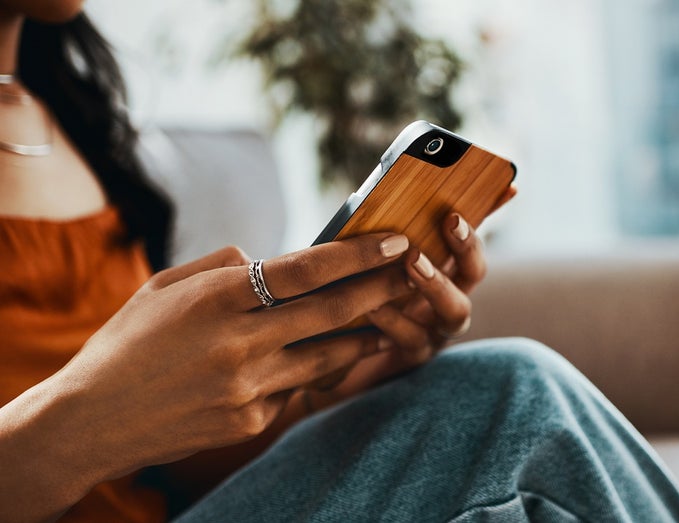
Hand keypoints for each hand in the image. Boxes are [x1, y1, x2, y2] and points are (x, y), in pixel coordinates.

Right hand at [9, 233, 413, 497]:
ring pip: (329, 354)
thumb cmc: (128, 343)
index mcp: (215, 299)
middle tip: (416, 272)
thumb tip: (271, 261)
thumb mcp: (165, 286)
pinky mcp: (252, 422)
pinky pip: (299, 388)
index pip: (305, 270)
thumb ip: (223, 267)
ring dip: (366, 332)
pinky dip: (317, 369)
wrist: (91, 420)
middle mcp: (239, 344)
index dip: (357, 254)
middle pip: (332, 311)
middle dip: (382, 288)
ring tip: (393, 315)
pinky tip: (331, 356)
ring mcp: (248, 389)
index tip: (395, 241)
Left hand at [304, 185, 516, 407]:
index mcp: (444, 271)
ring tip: (413, 261)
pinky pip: (413, 339)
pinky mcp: (412, 357)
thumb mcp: (372, 258)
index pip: (470, 241)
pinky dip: (395, 321)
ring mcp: (435, 331)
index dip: (476, 221)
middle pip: (474, 273)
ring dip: (438, 283)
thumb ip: (389, 232)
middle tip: (450, 221)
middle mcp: (448, 300)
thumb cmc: (355, 293)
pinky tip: (373, 306)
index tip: (474, 200)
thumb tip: (393, 196)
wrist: (331, 352)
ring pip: (455, 311)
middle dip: (466, 246)